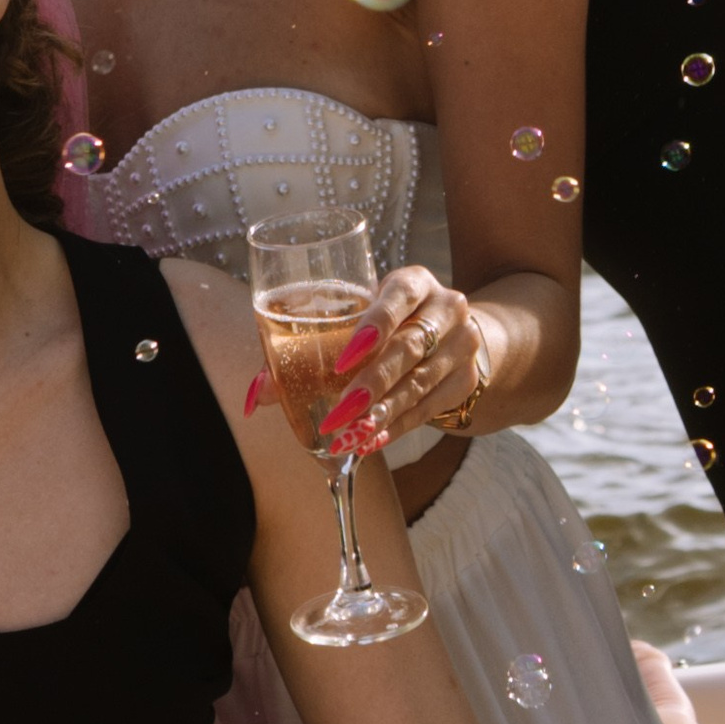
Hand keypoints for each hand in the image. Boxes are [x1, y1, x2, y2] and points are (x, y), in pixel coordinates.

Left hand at [322, 267, 487, 454]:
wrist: (449, 338)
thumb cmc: (386, 326)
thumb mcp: (358, 320)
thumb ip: (306, 349)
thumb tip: (259, 391)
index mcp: (414, 282)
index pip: (399, 296)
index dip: (374, 326)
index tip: (343, 360)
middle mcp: (446, 307)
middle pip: (410, 346)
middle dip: (372, 383)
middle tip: (339, 412)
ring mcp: (462, 344)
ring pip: (420, 382)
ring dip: (382, 413)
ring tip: (350, 436)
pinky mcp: (465, 380)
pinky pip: (428, 408)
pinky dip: (396, 428)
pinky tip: (370, 441)